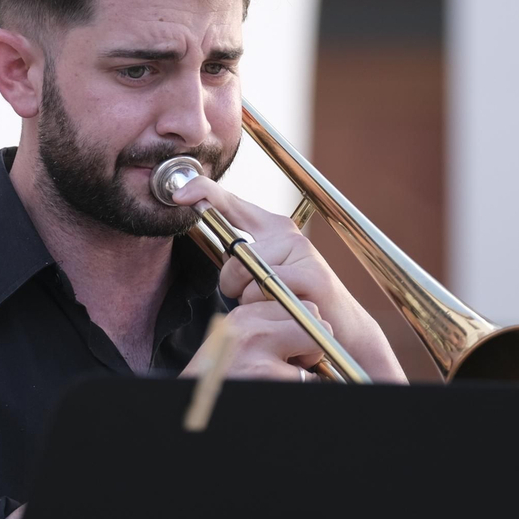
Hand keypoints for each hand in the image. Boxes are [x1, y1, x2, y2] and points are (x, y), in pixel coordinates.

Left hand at [172, 175, 406, 383]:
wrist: (338, 326)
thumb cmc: (292, 300)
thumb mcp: (260, 272)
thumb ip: (236, 254)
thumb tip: (201, 234)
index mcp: (272, 227)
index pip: (230, 202)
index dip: (204, 192)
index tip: (180, 194)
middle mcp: (287, 232)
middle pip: (232, 250)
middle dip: (230, 281)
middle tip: (251, 295)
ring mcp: (301, 251)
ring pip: (245, 272)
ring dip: (247, 298)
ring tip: (270, 303)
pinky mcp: (312, 274)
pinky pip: (264, 289)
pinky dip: (263, 306)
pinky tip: (281, 309)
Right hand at [178, 300, 333, 380]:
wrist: (194, 403)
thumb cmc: (219, 378)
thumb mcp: (235, 342)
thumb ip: (265, 327)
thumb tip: (308, 324)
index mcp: (243, 316)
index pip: (296, 303)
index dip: (301, 326)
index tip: (289, 346)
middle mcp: (251, 328)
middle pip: (313, 315)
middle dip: (312, 341)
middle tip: (295, 364)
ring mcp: (259, 352)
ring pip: (318, 345)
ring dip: (311, 366)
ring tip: (286, 378)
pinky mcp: (267, 376)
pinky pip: (311, 379)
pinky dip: (306, 387)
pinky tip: (282, 389)